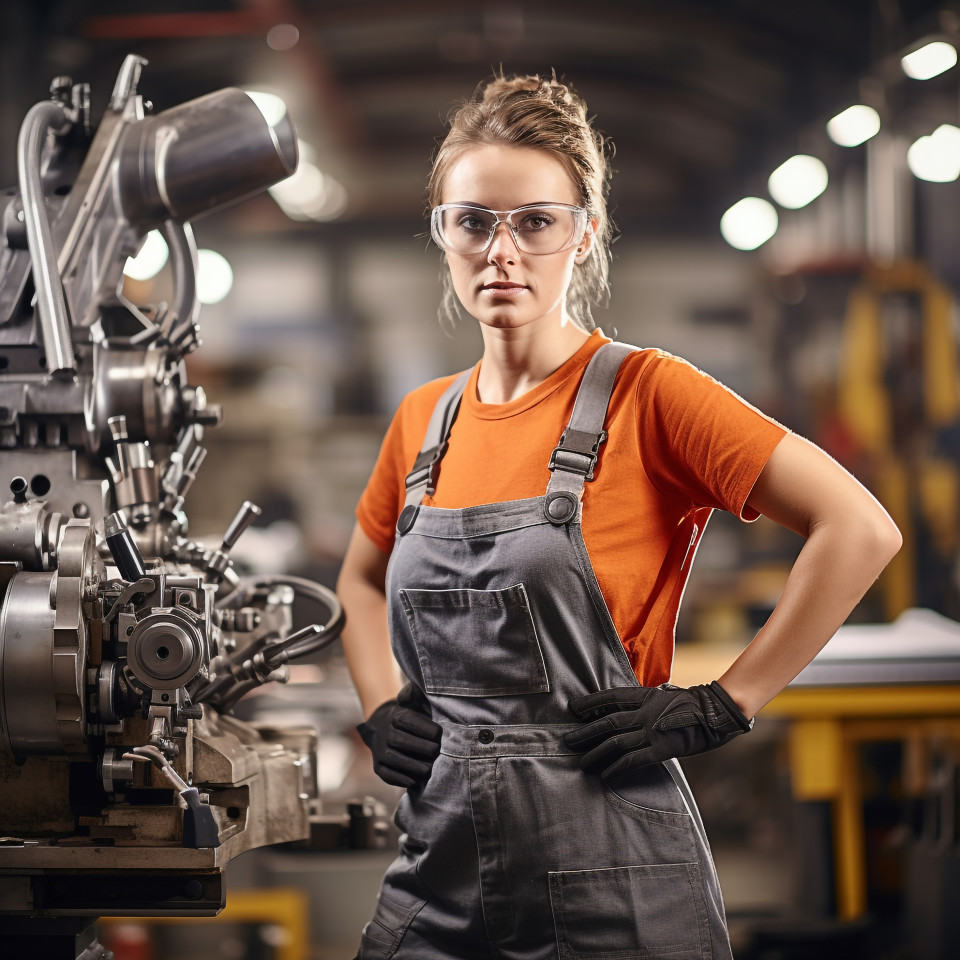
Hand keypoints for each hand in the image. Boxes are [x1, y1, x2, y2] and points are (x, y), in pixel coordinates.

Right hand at [357, 683, 441, 787]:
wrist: (385, 727)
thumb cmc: (411, 716)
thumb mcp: (415, 702)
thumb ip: (417, 695)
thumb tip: (414, 691)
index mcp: (396, 716)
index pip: (408, 721)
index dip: (425, 728)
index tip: (439, 733)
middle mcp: (385, 733)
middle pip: (401, 741)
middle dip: (421, 748)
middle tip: (437, 752)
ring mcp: (379, 750)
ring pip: (393, 759)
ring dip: (412, 766)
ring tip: (429, 769)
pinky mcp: (378, 766)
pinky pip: (387, 774)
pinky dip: (401, 779)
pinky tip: (415, 781)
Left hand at [565, 682, 752, 779]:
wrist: (715, 714)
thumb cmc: (690, 705)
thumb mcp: (663, 696)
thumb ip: (644, 702)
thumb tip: (627, 708)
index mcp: (644, 696)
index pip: (610, 697)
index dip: (590, 702)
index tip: (573, 708)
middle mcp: (643, 712)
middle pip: (607, 722)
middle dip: (585, 732)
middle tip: (567, 740)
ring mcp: (650, 731)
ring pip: (615, 742)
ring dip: (596, 753)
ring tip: (582, 762)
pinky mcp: (659, 749)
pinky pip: (632, 760)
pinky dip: (616, 768)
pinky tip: (605, 775)